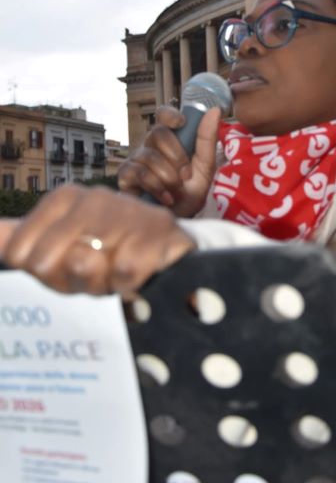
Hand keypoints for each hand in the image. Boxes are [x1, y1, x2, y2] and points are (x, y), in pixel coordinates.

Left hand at [0, 184, 195, 294]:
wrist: (169, 250)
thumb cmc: (109, 251)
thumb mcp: (59, 246)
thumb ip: (19, 239)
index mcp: (63, 198)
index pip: (21, 254)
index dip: (44, 274)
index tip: (67, 267)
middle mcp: (91, 198)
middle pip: (46, 264)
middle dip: (69, 282)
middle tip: (94, 275)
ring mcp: (125, 211)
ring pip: (84, 267)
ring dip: (99, 285)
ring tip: (115, 275)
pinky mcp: (156, 231)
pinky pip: (121, 274)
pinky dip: (127, 285)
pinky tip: (138, 275)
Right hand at [118, 105, 220, 216]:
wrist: (179, 220)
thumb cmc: (190, 193)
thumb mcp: (206, 167)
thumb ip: (207, 139)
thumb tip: (214, 110)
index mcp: (170, 139)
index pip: (163, 115)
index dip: (170, 115)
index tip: (181, 123)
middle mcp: (150, 146)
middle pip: (157, 132)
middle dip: (177, 155)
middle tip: (186, 175)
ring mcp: (136, 160)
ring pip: (150, 155)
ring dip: (169, 176)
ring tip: (177, 191)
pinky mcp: (126, 177)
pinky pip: (139, 173)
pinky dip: (157, 187)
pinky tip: (166, 198)